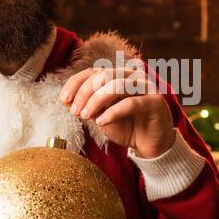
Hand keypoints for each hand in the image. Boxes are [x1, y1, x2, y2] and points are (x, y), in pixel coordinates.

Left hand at [60, 63, 175, 158]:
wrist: (150, 146)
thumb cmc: (126, 128)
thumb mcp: (101, 117)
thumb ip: (87, 106)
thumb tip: (66, 100)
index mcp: (118, 76)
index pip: (93, 72)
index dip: (76, 83)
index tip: (63, 99)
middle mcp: (132, 76)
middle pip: (103, 75)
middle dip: (84, 93)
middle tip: (74, 111)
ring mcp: (145, 86)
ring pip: (117, 85)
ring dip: (96, 100)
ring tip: (85, 116)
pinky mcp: (154, 101)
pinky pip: (130, 103)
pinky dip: (112, 112)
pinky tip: (101, 122)